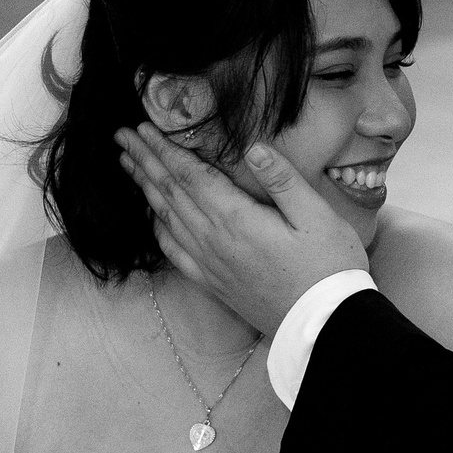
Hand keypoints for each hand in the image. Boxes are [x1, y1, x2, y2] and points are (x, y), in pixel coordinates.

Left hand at [116, 125, 366, 335]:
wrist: (325, 325)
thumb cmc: (329, 267)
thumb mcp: (318, 217)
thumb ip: (284, 181)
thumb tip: (254, 148)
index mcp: (236, 219)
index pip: (190, 176)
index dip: (164, 150)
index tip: (142, 127)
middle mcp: (214, 241)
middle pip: (170, 193)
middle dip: (146, 161)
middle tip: (123, 137)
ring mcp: (211, 264)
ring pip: (167, 219)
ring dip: (146, 188)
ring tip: (128, 165)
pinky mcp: (214, 284)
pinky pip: (175, 252)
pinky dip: (159, 229)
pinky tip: (152, 217)